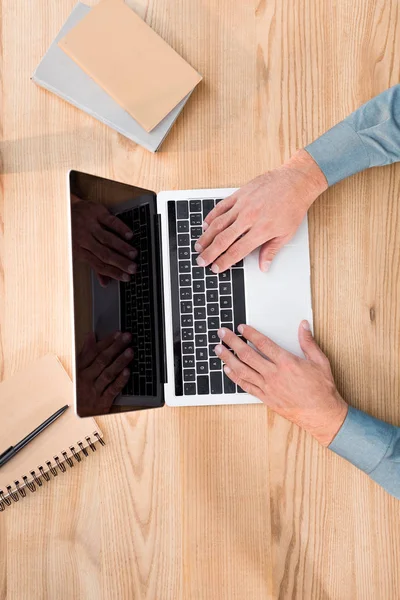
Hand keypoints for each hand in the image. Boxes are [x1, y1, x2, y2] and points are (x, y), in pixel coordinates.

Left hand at [71, 195, 136, 285]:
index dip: (114, 272)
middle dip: (120, 262)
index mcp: (80, 251)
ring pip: (108, 239)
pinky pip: (110, 221)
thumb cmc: (73, 232)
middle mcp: (84, 239)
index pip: (99, 265)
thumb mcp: (79, 250)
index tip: (127, 277)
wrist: (64, 209)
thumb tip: (105, 283)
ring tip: (134, 254)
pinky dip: (121, 228)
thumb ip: (94, 266)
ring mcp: (90, 225)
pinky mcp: (96, 212)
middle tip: (133, 268)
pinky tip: (129, 235)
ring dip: (122, 247)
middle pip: (105, 254)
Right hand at [76, 331, 133, 415]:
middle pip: (102, 360)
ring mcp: (94, 390)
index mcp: (80, 369)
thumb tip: (90, 335)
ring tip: (130, 351)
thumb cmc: (83, 387)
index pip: (93, 352)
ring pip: (108, 373)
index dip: (106, 341)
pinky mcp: (102, 402)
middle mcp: (86, 379)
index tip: (118, 333)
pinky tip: (128, 371)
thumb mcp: (81, 369)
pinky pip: (112, 389)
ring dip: (120, 361)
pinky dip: (120, 380)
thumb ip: (86, 352)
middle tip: (127, 337)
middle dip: (116, 347)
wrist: (80, 413)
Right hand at [195, 149, 326, 272]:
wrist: (295, 182)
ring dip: (206, 237)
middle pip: (223, 239)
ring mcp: (242, 205)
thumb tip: (264, 266)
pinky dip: (211, 216)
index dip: (224, 262)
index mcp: (261, 231)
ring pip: (218, 224)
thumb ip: (271, 251)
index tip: (216, 268)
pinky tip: (205, 225)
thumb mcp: (286, 233)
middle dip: (210, 253)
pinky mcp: (239, 194)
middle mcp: (249, 218)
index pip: (237, 251)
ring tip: (199, 246)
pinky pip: (221, 207)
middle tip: (201, 261)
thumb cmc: (293, 206)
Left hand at [214, 322, 347, 445]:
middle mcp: (274, 374)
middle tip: (222, 334)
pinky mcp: (266, 398)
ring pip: (242, 370)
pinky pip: (246, 386)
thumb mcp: (320, 361)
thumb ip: (308, 342)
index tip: (240, 327)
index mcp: (286, 362)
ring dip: (228, 358)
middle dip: (232, 342)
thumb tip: (303, 326)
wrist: (321, 414)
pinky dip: (235, 377)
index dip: (250, 334)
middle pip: (247, 355)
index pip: (263, 344)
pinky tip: (227, 370)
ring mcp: (268, 387)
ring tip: (218, 349)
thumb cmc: (322, 389)